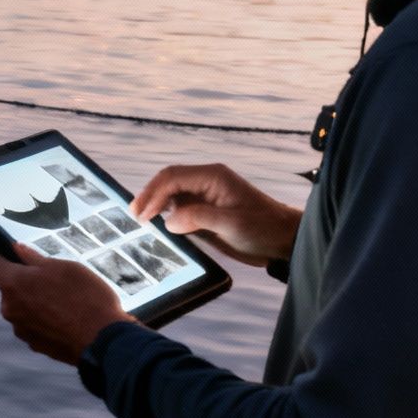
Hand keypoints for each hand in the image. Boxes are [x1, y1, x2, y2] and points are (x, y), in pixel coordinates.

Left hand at [0, 247, 132, 365]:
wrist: (104, 342)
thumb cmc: (86, 298)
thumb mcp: (64, 267)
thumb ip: (34, 258)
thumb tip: (16, 249)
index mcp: (13, 284)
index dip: (1, 253)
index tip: (14, 252)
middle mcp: (10, 308)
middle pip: (7, 286)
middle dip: (23, 279)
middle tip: (51, 277)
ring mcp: (20, 328)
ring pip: (21, 306)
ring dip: (34, 300)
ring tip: (64, 300)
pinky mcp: (34, 344)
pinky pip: (32, 324)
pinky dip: (43, 318)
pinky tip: (66, 317)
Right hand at [129, 163, 299, 266]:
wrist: (284, 240)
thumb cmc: (264, 228)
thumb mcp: (232, 224)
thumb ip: (198, 218)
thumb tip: (168, 220)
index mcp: (212, 177)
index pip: (172, 177)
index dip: (153, 194)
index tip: (142, 215)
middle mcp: (206, 182)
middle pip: (168, 182)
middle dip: (149, 196)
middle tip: (133, 216)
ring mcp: (205, 197)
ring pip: (171, 195)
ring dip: (155, 206)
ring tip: (141, 222)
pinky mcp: (206, 212)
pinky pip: (180, 209)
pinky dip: (166, 216)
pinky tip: (158, 227)